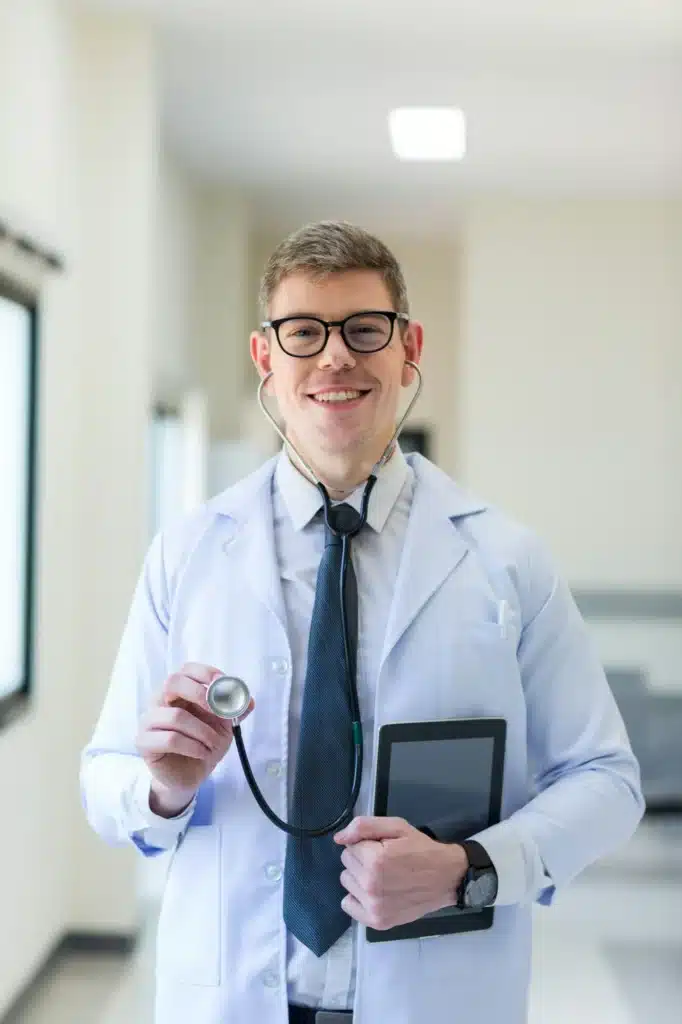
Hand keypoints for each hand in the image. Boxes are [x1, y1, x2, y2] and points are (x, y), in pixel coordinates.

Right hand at [136, 662, 253, 814]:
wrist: (190, 775)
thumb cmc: (203, 744)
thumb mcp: (225, 725)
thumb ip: (235, 711)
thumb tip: (249, 700)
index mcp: (178, 691)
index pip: (187, 669)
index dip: (207, 674)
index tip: (225, 686)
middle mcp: (160, 701)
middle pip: (172, 682)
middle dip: (200, 694)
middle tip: (219, 712)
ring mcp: (149, 720)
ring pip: (175, 716)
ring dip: (202, 731)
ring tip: (213, 744)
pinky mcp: (144, 742)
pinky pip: (170, 739)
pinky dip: (193, 746)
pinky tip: (202, 753)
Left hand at [334, 816, 467, 930]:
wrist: (446, 878)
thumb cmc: (422, 850)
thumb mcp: (397, 826)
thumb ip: (364, 826)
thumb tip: (339, 838)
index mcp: (375, 859)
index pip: (349, 846)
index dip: (366, 844)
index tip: (383, 847)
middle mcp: (371, 885)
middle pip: (346, 864)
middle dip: (362, 859)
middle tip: (384, 861)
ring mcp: (374, 906)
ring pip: (347, 882)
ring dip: (360, 877)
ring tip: (383, 876)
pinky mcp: (377, 922)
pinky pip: (349, 905)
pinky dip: (358, 898)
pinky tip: (375, 892)